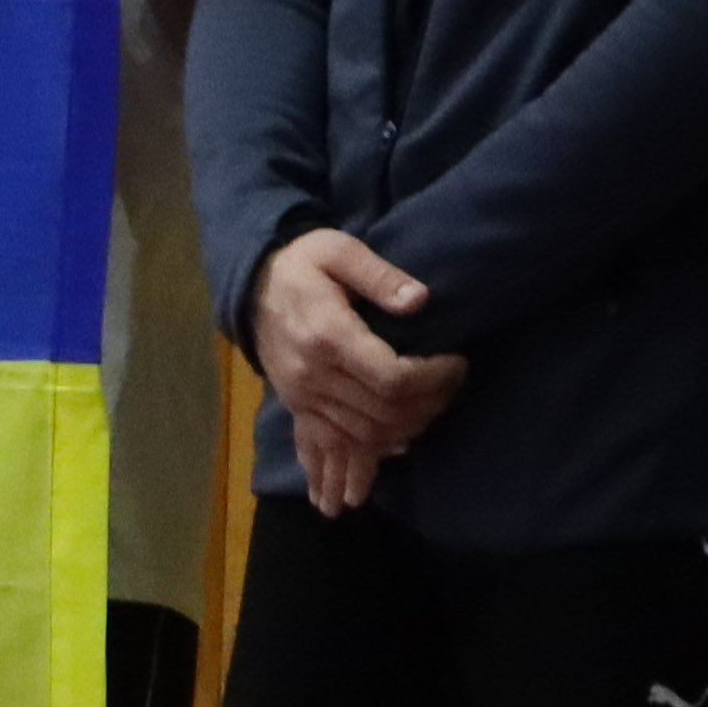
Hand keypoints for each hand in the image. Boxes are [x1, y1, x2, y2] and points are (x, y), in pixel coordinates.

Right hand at [250, 226, 469, 512]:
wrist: (250, 288)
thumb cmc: (302, 265)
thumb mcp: (338, 251)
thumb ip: (379, 276)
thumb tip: (419, 301)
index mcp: (327, 336)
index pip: (391, 378)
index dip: (433, 379)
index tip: (456, 363)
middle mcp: (313, 375)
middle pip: (384, 413)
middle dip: (429, 406)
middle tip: (452, 386)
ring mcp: (303, 397)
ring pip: (364, 436)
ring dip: (406, 431)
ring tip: (432, 409)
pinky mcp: (299, 408)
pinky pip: (334, 445)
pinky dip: (366, 455)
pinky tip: (390, 453)